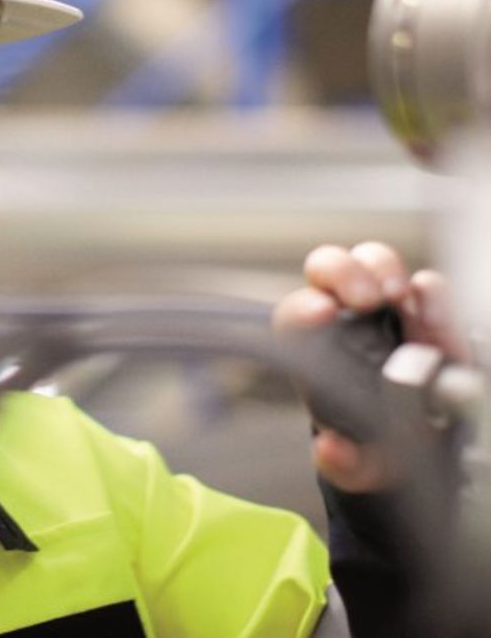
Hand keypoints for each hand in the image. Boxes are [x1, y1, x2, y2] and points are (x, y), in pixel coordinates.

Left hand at [273, 240, 468, 491]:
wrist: (422, 447)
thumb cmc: (375, 448)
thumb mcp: (361, 465)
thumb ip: (344, 463)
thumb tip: (330, 451)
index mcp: (314, 350)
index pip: (295, 317)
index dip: (304, 310)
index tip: (321, 312)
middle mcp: (345, 318)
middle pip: (326, 268)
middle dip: (342, 272)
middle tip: (366, 298)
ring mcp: (388, 310)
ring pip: (373, 261)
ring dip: (382, 269)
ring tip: (397, 296)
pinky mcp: (431, 315)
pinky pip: (428, 286)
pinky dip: (431, 293)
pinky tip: (432, 312)